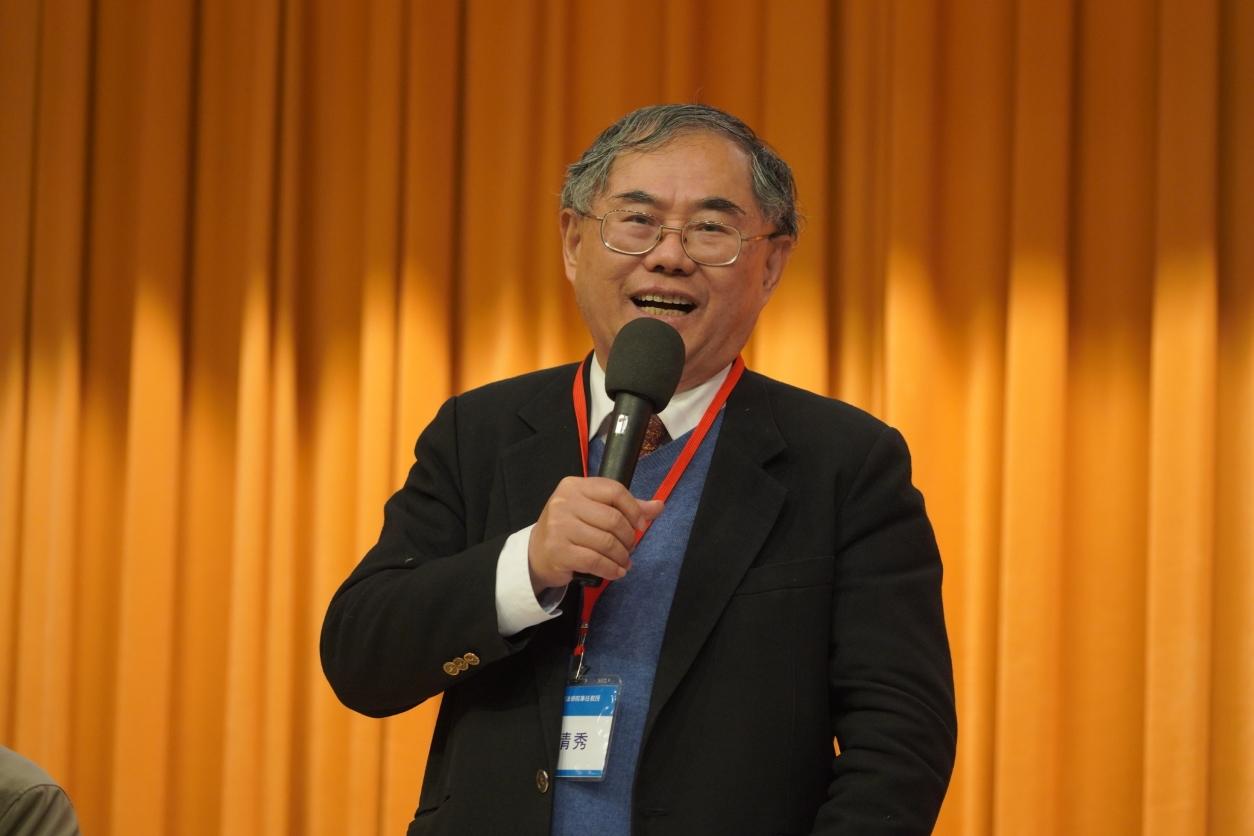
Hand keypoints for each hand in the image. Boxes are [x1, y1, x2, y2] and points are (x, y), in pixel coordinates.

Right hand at [527, 476, 663, 593]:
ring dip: (621, 556)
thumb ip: (625, 507)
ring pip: (606, 542)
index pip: (614, 490)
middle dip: (628, 538)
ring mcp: (559, 527)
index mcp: (574, 486)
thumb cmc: (568, 529)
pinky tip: (616, 572)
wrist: (536, 553)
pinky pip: (595, 561)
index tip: (640, 525)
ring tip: (624, 562)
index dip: (634, 509)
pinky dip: (611, 569)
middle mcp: (564, 502)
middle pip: (613, 519)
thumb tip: (658, 506)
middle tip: (629, 548)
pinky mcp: (559, 551)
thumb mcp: (592, 511)